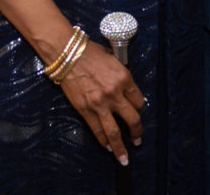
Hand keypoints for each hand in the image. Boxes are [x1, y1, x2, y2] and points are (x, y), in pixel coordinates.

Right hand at [60, 39, 144, 163]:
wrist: (68, 54)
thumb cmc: (91, 52)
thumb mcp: (113, 59)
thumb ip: (121, 76)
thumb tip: (127, 89)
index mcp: (124, 78)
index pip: (139, 100)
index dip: (141, 108)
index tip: (139, 112)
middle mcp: (114, 93)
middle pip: (132, 119)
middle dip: (137, 132)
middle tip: (138, 140)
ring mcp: (100, 104)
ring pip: (115, 132)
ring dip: (121, 147)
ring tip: (124, 158)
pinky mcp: (85, 110)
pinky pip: (98, 130)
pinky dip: (104, 141)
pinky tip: (108, 148)